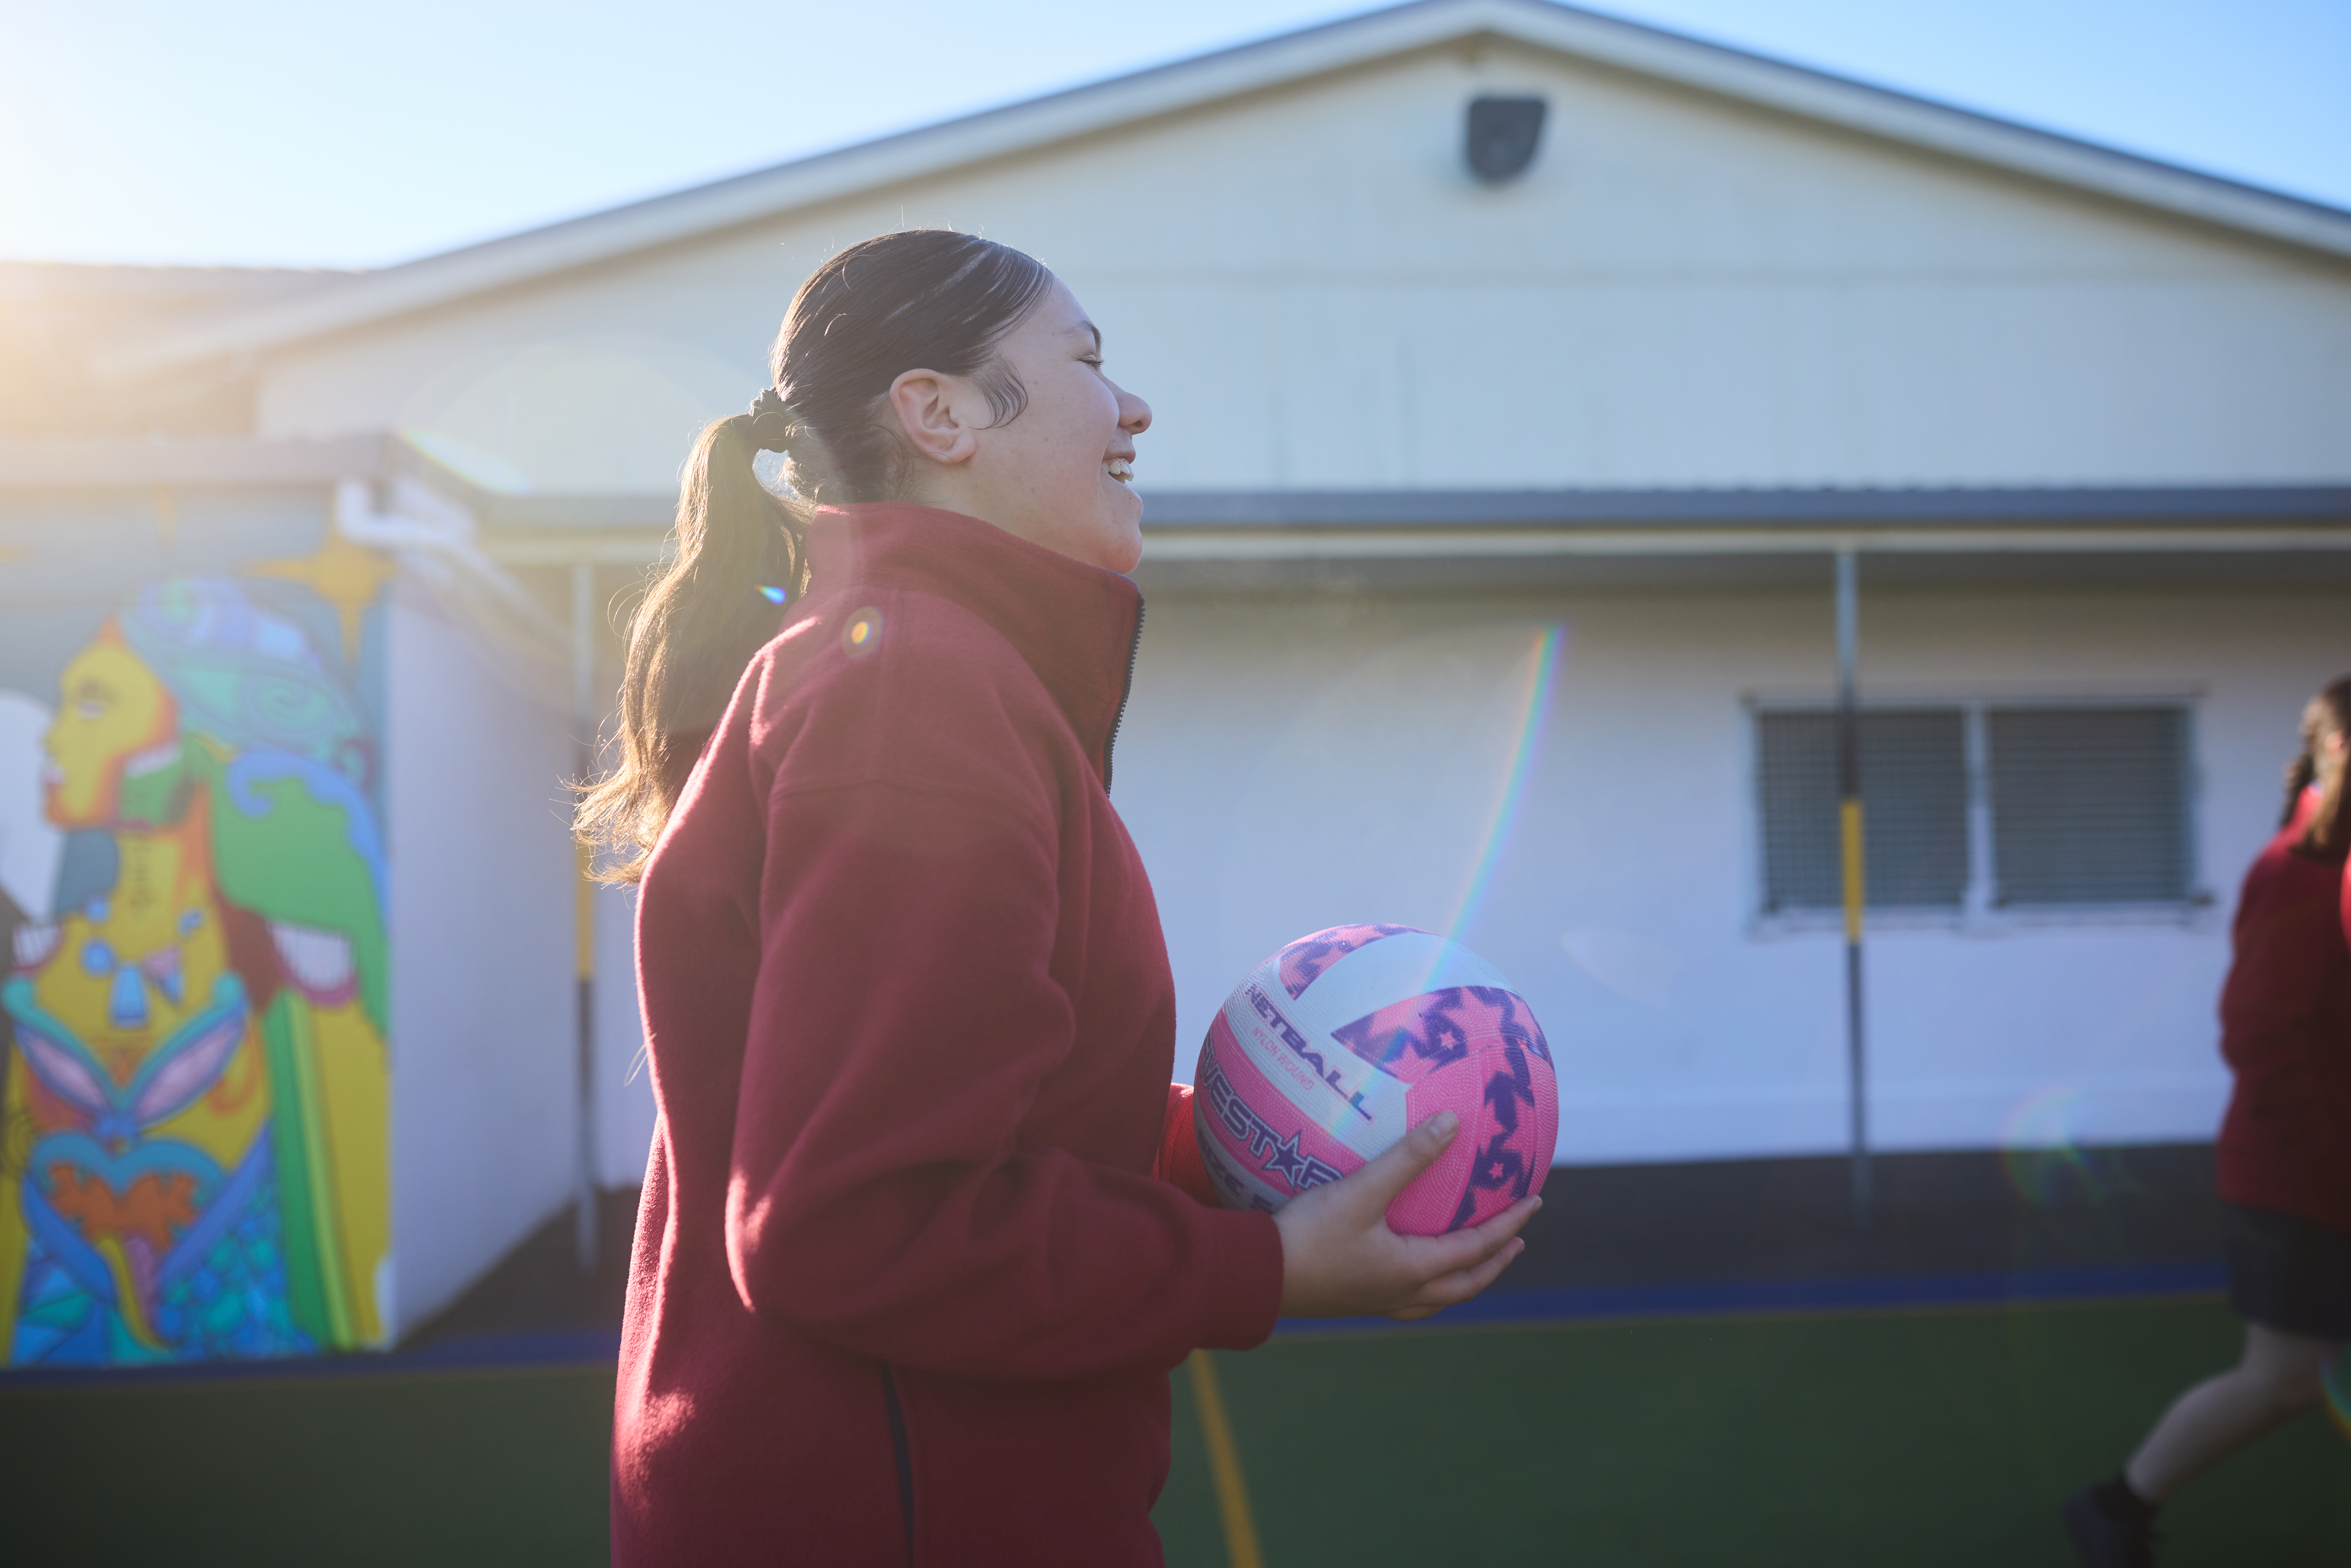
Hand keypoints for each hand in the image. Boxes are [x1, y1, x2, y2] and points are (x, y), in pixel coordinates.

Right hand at [1272, 1111, 1540, 1320]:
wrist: (1256, 1277)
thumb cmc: (1310, 1234)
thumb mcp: (1362, 1190)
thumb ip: (1407, 1157)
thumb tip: (1452, 1122)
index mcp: (1413, 1268)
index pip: (1477, 1247)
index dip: (1509, 1223)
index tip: (1534, 1202)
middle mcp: (1402, 1292)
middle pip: (1465, 1283)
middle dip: (1495, 1261)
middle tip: (1516, 1241)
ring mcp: (1376, 1302)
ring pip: (1437, 1298)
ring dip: (1463, 1280)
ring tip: (1473, 1262)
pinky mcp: (1352, 1302)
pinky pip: (1407, 1300)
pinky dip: (1426, 1288)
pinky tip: (1410, 1272)